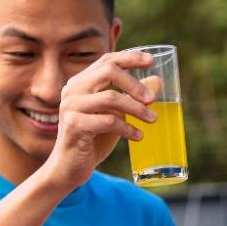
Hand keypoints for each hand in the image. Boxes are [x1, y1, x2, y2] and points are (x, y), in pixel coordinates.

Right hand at [39, 49, 159, 193]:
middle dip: (134, 83)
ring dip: (136, 109)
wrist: (69, 167)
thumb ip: (130, 98)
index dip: (130, 58)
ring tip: (152, 120)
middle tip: (153, 99)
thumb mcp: (115, 115)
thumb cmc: (93, 140)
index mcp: (81, 82)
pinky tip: (138, 136)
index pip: (107, 60)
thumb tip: (157, 82)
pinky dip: (127, 128)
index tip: (151, 61)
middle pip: (108, 71)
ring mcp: (71, 106)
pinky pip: (107, 121)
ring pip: (110, 98)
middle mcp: (73, 89)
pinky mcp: (74, 125)